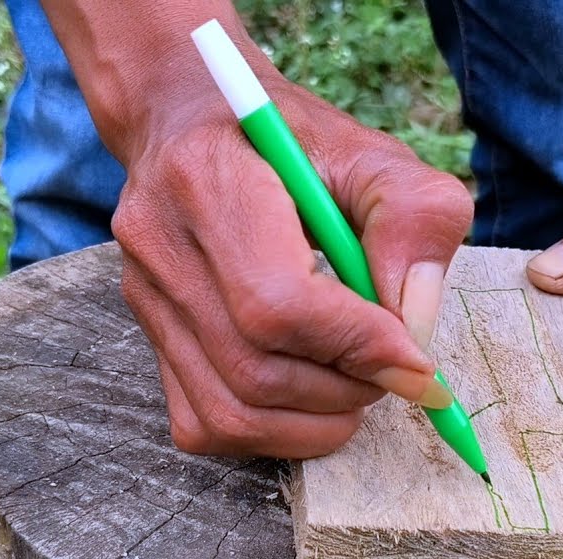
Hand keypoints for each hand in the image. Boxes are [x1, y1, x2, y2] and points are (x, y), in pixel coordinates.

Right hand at [42, 8, 471, 455]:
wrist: (193, 123)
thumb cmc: (292, 141)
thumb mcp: (372, 154)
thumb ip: (413, 220)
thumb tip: (415, 326)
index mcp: (207, 179)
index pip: (276, 302)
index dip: (357, 344)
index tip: (418, 360)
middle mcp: (159, 244)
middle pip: (255, 369)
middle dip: (346, 388)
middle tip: (395, 369)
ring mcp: (145, 298)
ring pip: (230, 412)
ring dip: (316, 421)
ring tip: (358, 382)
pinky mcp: (148, 337)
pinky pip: (206, 424)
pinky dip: (275, 431)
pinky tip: (312, 396)